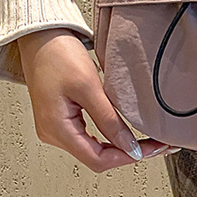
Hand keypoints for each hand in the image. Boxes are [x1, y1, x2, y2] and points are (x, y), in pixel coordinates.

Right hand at [16, 28, 179, 171]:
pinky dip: (108, 135)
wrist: (40, 36)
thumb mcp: (89, 86)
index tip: (151, 149)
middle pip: (96, 158)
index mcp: (56, 129)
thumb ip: (109, 120)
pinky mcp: (61, 118)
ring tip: (145, 140)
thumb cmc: (57, 55)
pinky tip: (123, 131)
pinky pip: (87, 136)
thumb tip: (129, 147)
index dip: (127, 157)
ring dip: (119, 146)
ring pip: (93, 149)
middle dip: (127, 153)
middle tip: (156, 145)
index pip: (97, 160)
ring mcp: (55, 127)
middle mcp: (53, 133)